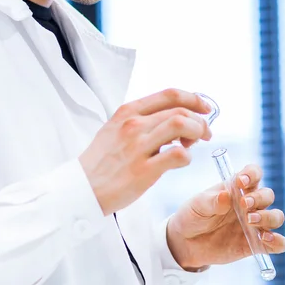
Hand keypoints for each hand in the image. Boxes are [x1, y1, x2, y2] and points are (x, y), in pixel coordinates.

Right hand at [79, 88, 212, 215]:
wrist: (79, 190)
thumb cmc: (101, 162)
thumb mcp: (115, 129)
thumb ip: (142, 120)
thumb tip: (175, 117)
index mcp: (128, 112)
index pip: (169, 94)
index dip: (193, 98)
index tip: (205, 108)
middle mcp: (133, 125)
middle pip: (180, 110)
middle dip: (200, 120)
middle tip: (204, 133)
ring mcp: (137, 147)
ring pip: (180, 125)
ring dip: (197, 133)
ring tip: (194, 144)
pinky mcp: (142, 171)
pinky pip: (177, 155)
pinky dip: (187, 157)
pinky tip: (181, 161)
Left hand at [166, 164, 284, 269]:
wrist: (187, 243)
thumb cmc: (194, 216)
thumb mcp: (197, 205)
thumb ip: (211, 201)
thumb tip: (225, 196)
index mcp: (238, 187)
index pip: (254, 173)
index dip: (252, 174)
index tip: (241, 182)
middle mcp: (251, 203)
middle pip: (268, 195)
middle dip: (259, 199)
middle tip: (244, 206)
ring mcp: (255, 224)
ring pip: (276, 216)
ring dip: (269, 217)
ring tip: (251, 222)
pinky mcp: (257, 244)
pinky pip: (277, 243)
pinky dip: (278, 241)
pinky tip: (267, 240)